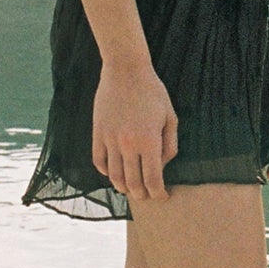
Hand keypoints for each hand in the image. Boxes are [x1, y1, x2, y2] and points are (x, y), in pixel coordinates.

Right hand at [91, 60, 177, 199]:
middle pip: (133, 183)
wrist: (125, 70)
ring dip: (123, 187)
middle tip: (147, 196)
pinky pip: (99, 161)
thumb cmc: (153, 92)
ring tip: (130, 189)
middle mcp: (128, 145)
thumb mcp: (170, 117)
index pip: (153, 180)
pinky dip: (105, 172)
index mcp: (149, 142)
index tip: (162, 197)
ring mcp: (110, 140)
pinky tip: (113, 172)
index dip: (158, 193)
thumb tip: (162, 166)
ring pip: (114, 176)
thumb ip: (169, 145)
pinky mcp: (97, 133)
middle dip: (141, 194)